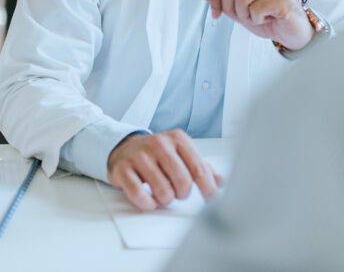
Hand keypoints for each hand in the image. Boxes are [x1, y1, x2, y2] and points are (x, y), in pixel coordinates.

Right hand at [107, 130, 223, 210]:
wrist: (125, 148)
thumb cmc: (158, 155)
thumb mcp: (182, 155)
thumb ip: (202, 168)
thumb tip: (220, 182)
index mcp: (178, 139)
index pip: (199, 168)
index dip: (207, 188)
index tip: (211, 200)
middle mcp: (159, 143)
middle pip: (182, 181)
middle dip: (183, 194)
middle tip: (178, 192)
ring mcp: (139, 155)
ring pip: (162, 191)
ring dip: (165, 199)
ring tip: (163, 194)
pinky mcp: (123, 168)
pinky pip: (139, 194)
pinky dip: (147, 203)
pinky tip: (149, 200)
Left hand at [193, 0, 312, 49]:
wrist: (291, 32)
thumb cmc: (266, 16)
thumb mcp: (236, 7)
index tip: (218, 13)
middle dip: (231, 8)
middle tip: (244, 16)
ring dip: (245, 16)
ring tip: (258, 17)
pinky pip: (256, 9)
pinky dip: (257, 20)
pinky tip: (268, 19)